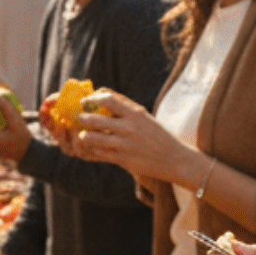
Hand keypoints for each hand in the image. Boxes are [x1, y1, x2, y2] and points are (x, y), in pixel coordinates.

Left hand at [71, 91, 192, 180]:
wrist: (175, 159)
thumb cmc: (157, 135)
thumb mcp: (144, 116)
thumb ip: (125, 106)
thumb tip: (101, 94)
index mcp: (135, 113)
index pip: (108, 99)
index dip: (92, 99)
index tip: (85, 101)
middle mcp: (129, 127)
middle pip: (96, 119)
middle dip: (83, 118)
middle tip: (80, 118)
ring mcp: (125, 144)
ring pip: (93, 138)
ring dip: (85, 136)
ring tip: (84, 135)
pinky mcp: (123, 159)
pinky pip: (99, 153)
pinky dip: (93, 150)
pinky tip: (93, 148)